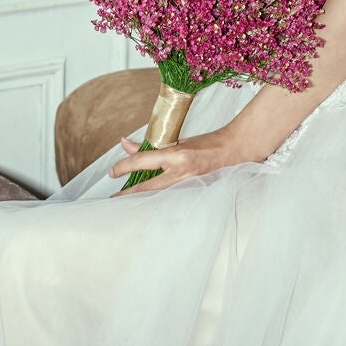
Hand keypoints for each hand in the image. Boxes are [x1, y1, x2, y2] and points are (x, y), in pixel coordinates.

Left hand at [108, 124, 261, 194]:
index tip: (112, 172)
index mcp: (176, 155)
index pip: (142, 161)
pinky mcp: (193, 192)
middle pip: (146, 188)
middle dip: (127, 195)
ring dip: (140, 200)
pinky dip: (156, 200)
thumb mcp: (176, 141)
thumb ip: (151, 146)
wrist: (232, 151)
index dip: (123, 167)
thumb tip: (125, 144)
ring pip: (156, 196)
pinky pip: (169, 198)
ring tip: (125, 204)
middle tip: (112, 200)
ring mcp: (187, 185)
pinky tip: (147, 204)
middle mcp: (180, 172)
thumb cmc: (205, 144)